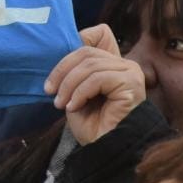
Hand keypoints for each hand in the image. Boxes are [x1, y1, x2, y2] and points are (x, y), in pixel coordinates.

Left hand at [44, 24, 145, 144]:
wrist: (104, 149)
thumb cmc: (92, 125)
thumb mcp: (74, 91)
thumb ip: (74, 70)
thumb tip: (56, 49)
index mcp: (112, 63)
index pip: (98, 33)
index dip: (76, 41)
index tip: (58, 69)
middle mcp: (124, 64)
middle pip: (86, 51)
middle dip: (62, 70)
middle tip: (50, 91)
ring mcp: (130, 73)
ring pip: (90, 65)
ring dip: (69, 85)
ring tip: (61, 103)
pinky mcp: (131, 84)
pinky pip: (98, 78)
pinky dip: (80, 92)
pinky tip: (74, 107)